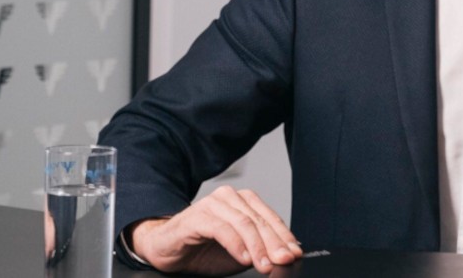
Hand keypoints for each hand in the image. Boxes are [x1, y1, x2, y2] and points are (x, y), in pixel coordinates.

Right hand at [129, 185, 302, 274]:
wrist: (167, 249)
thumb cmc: (202, 250)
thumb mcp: (239, 254)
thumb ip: (260, 252)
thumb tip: (285, 257)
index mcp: (243, 203)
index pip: (270, 218)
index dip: (285, 237)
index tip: (295, 254)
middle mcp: (229, 198)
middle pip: (259, 220)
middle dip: (275, 243)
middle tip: (284, 260)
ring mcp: (212, 205)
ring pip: (243, 223)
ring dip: (257, 246)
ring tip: (265, 264)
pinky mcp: (197, 217)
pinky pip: (221, 228)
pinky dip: (236, 244)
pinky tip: (244, 258)